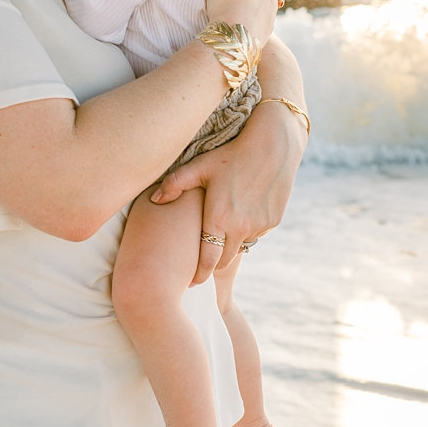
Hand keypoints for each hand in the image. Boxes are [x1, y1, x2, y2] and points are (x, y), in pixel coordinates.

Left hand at [151, 83, 305, 283]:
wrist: (273, 145)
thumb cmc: (231, 153)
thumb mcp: (200, 166)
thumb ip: (174, 184)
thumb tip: (154, 200)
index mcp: (218, 218)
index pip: (206, 260)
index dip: (199, 274)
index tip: (192, 281)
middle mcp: (240, 227)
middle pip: (223, 260)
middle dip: (213, 264)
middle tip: (203, 264)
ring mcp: (259, 226)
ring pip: (240, 248)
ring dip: (230, 246)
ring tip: (220, 238)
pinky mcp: (272, 221)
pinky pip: (255, 235)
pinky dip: (246, 232)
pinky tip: (240, 217)